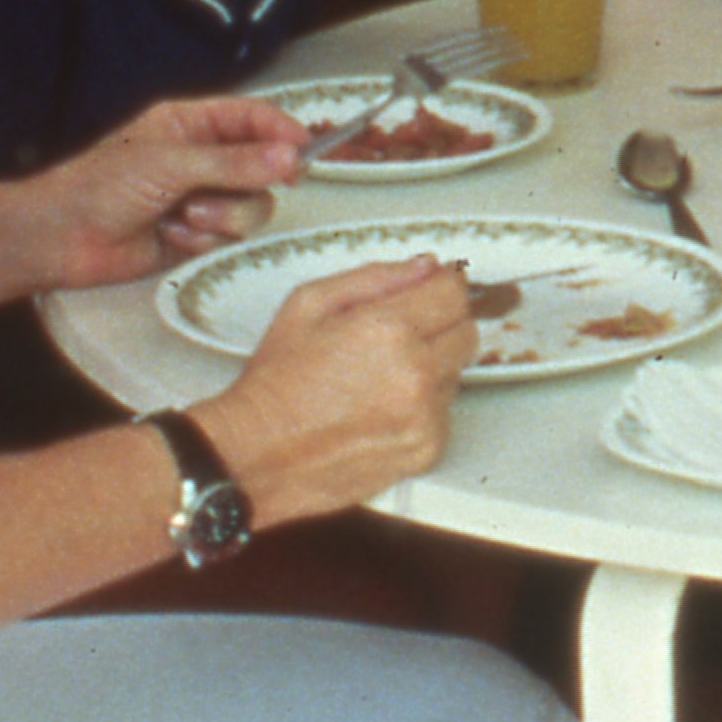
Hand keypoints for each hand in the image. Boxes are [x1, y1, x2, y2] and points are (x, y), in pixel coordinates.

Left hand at [11, 97, 310, 288]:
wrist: (63, 238)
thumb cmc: (96, 187)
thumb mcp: (171, 164)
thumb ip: (234, 162)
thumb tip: (285, 156)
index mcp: (189, 124)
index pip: (252, 117)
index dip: (282, 130)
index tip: (304, 149)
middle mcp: (199, 159)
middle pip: (261, 167)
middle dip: (247, 184)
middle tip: (232, 188)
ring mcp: (199, 197)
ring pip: (250, 206)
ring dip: (221, 216)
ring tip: (184, 215)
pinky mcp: (195, 234)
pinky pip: (227, 237)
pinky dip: (201, 239)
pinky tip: (169, 234)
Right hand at [197, 256, 469, 524]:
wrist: (256, 455)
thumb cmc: (275, 386)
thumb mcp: (307, 306)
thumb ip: (374, 278)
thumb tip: (424, 267)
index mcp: (388, 329)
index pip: (453, 292)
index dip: (442, 286)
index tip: (431, 290)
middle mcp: (415, 373)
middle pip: (466, 330)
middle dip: (439, 325)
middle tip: (397, 336)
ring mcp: (425, 415)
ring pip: (457, 373)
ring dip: (431, 368)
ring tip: (377, 378)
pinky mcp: (426, 450)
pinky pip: (445, 413)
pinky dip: (422, 407)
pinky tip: (379, 409)